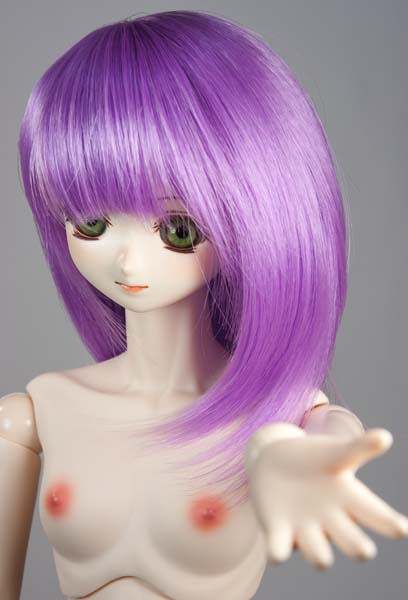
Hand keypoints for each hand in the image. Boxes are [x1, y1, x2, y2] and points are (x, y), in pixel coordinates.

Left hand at [245, 423, 407, 568]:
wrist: (274, 460)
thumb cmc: (314, 458)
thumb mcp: (336, 452)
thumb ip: (359, 448)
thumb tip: (385, 436)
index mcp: (350, 500)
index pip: (375, 514)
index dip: (389, 523)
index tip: (402, 528)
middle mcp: (331, 522)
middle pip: (351, 542)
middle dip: (356, 546)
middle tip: (364, 550)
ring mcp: (305, 529)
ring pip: (318, 554)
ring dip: (319, 554)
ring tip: (323, 558)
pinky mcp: (278, 531)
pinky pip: (279, 550)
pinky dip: (279, 552)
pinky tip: (279, 552)